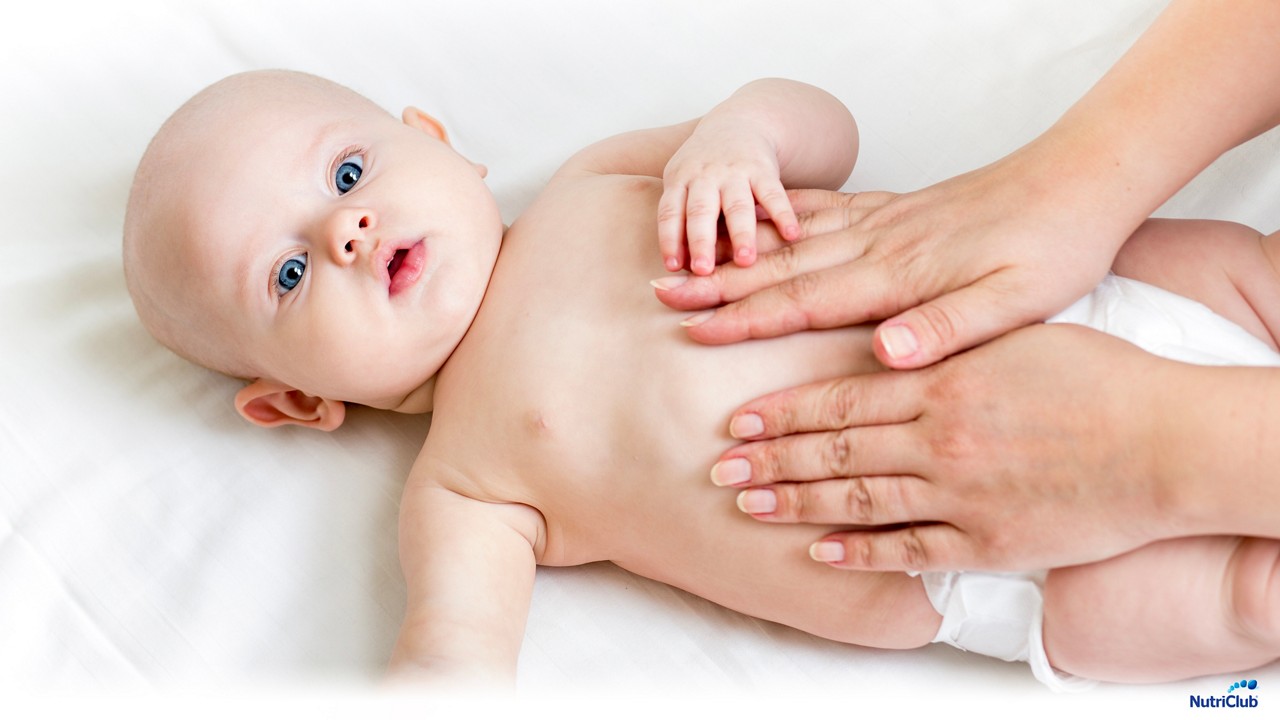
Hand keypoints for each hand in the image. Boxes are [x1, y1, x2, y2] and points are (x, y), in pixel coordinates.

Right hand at [654, 154, 1132, 368]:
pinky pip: (823, 212)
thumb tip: (886, 351)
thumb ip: (948, 328)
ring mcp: (884, 222)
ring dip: (738, 253)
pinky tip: (758, 225)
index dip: (746, 318)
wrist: (1078, 182)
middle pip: (783, 265)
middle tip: (663, 293)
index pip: (806, 300)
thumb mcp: (1017, 304)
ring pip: (793, 238)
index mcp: (901, 276)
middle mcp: (880, 244)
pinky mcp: (896, 210)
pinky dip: (780, 220)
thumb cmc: (1054, 250)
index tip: (695, 329)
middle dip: (719, 283)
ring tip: (690, 260)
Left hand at [657, 122, 798, 275]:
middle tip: (703, 271)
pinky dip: (783, 214)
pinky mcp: (763, 169)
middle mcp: (705, 176)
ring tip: (746, 261)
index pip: (670, 212)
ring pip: (737, 205)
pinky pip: (773, 193)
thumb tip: (677, 270)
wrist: (737, 124)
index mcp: (680, 181)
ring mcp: (734, 172)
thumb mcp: (683, 186)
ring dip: (741, 234)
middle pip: (700, 211)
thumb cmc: (704, 171)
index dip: (670, 239)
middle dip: (701, 242)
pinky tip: (791, 235)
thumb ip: (681, 223)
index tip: (674, 268)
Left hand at [712, 323, 1176, 570]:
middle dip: (770, 457)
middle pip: (833, 450)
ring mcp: (958, 492)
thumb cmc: (1098, 380)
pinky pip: (909, 549)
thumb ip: (944, 339)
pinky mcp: (985, 539)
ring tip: (749, 504)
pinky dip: (861, 552)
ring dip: (796, 504)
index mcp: (941, 382)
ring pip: (857, 499)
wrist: (1164, 440)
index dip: (784, 410)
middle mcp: (937, 437)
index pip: (840, 398)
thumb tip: (888, 342)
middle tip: (720, 464)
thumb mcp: (1014, 336)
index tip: (740, 416)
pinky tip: (820, 551)